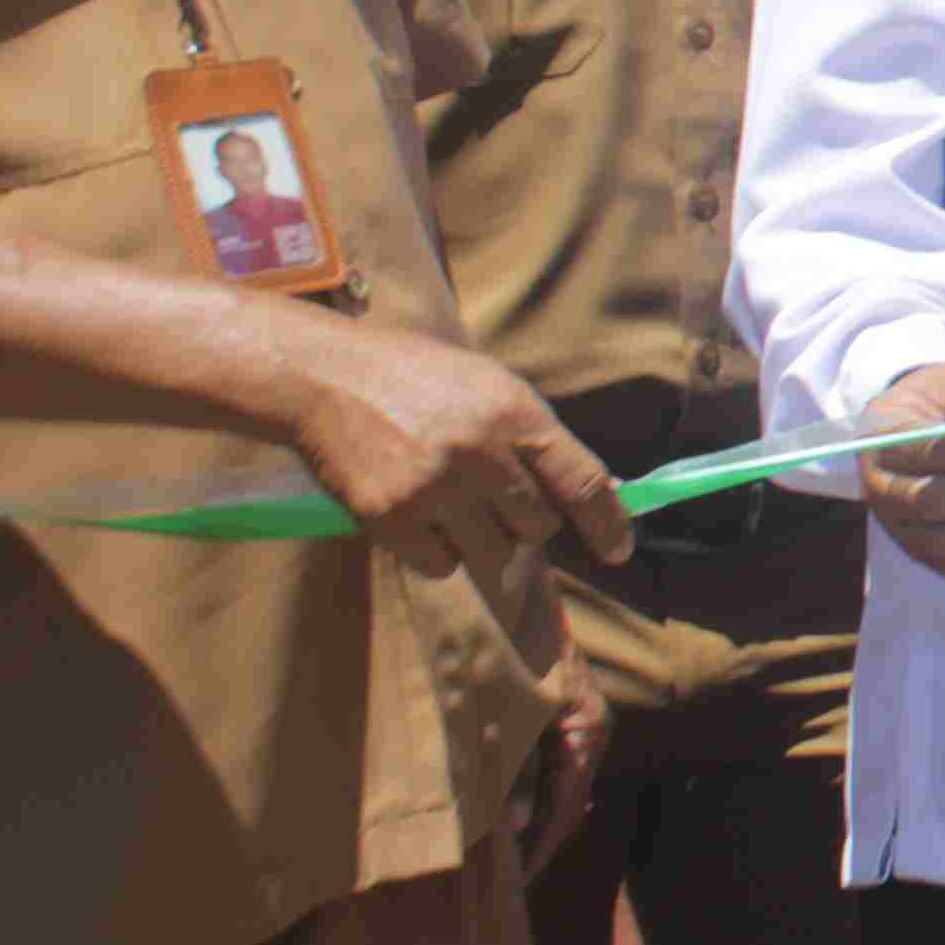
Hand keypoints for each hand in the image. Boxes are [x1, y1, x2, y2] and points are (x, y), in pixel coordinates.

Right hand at [284, 318, 632, 582]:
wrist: (325, 379)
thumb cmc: (416, 379)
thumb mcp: (489, 386)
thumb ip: (535, 438)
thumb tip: (592, 491)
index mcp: (514, 413)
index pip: (582, 481)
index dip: (608, 522)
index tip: (620, 549)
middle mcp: (480, 452)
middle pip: (537, 527)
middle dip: (523, 522)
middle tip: (489, 495)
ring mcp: (433, 487)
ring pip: (491, 553)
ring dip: (479, 539)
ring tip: (450, 500)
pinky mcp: (389, 517)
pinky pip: (440, 565)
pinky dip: (436, 552)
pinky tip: (416, 513)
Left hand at [513, 638, 610, 878]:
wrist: (528, 605)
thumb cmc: (522, 651)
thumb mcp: (518, 709)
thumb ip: (515, 764)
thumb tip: (510, 825)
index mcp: (587, 733)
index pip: (567, 806)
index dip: (541, 846)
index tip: (517, 881)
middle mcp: (593, 735)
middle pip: (571, 805)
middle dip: (542, 844)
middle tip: (512, 884)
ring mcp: (586, 730)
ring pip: (566, 792)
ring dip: (540, 826)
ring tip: (512, 863)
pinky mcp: (572, 726)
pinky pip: (560, 776)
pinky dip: (540, 804)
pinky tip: (521, 825)